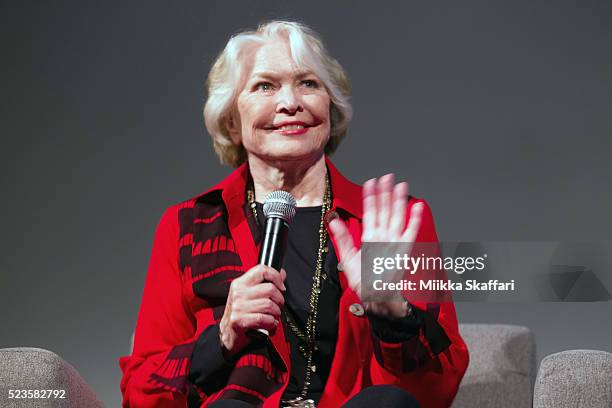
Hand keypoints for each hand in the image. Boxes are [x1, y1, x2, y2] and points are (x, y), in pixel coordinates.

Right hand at [219, 265, 285, 354]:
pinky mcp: (240, 321)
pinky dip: (271, 323)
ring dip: (276, 313)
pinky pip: (265, 319)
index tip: (281, 286)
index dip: (276, 276)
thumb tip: (281, 273)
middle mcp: (238, 293)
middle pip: (270, 289)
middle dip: (280, 299)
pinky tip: (268, 324)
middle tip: (278, 305)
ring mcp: (238, 307)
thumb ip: (265, 283)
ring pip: (269, 305)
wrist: (227, 333)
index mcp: (240, 283)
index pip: (261, 270)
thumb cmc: (240, 313)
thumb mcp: (249, 294)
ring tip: (273, 316)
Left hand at [327, 174, 423, 317]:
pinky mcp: (405, 248)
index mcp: (369, 237)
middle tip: (387, 177)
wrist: (378, 297)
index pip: (370, 212)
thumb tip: (332, 220)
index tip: (370, 182)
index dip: (370, 197)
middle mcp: (382, 236)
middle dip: (386, 193)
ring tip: (401, 185)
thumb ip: (342, 237)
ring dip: (399, 201)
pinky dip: (414, 218)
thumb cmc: (363, 282)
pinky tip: (417, 206)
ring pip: (397, 216)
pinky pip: (411, 230)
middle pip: (385, 210)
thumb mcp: (348, 258)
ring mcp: (394, 241)